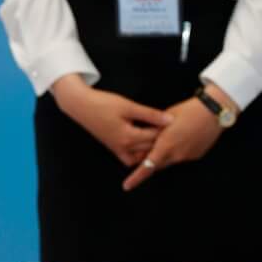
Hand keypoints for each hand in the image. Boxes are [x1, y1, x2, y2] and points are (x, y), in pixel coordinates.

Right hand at [51, 74, 170, 166]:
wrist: (80, 106)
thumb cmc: (103, 103)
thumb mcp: (128, 106)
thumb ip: (150, 115)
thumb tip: (170, 120)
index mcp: (129, 137)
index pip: (155, 138)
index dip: (168, 132)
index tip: (180, 127)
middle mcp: (124, 147)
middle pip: (150, 149)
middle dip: (163, 143)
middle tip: (178, 137)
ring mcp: (118, 150)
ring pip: (141, 157)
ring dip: (152, 151)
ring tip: (165, 142)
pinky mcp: (114, 148)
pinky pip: (130, 158)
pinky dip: (140, 155)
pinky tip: (147, 147)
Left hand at [123, 97, 222, 191]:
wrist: (213, 113)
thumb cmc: (188, 111)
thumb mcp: (166, 119)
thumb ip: (155, 132)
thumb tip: (144, 139)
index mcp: (166, 145)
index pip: (147, 167)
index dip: (136, 178)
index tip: (126, 186)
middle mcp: (176, 155)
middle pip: (156, 164)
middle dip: (148, 161)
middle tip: (143, 149)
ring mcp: (187, 157)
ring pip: (169, 160)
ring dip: (164, 154)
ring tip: (170, 135)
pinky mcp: (195, 155)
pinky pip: (181, 156)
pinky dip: (177, 150)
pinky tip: (183, 136)